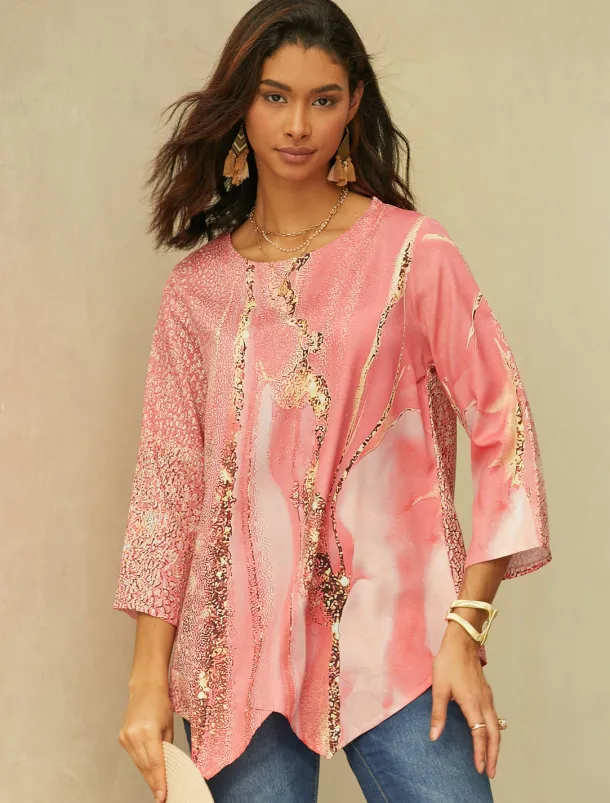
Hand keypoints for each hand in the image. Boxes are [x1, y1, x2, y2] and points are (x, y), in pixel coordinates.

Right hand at [118, 680, 174, 801]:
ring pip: (138, 764)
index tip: (163, 796)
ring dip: (148, 776)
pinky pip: (134, 756)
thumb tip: (167, 767)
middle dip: (154, 782)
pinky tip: (149, 772)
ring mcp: (126, 737)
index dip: (159, 782)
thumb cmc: (161, 703)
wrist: (145, 688)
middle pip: (145, 767)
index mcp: (148, 731)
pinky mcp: (122, 738)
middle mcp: (134, 735)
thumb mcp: (168, 726)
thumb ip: (167, 747)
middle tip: (162, 796)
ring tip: (157, 787)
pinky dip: (142, 764)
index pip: (155, 763)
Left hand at [429, 624, 500, 778]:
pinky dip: (495, 732)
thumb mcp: (439, 688)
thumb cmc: (448, 663)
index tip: (480, 769)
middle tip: (491, 772)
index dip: (480, 753)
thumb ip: (438, 714)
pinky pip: (495, 717)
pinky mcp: (487, 692)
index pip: (479, 735)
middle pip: (494, 735)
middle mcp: (484, 703)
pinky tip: (490, 734)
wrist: (462, 641)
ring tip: (493, 759)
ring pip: (496, 727)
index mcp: (472, 704)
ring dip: (496, 745)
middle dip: (493, 755)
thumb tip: (434, 736)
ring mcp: (487, 697)